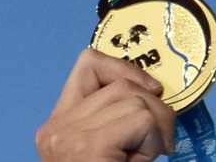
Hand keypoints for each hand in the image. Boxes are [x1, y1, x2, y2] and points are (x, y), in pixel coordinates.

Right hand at [36, 48, 175, 161]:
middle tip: (159, 143)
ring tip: (143, 158)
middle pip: (122, 85)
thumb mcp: (114, 143)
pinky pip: (142, 119)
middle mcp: (55, 127)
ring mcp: (67, 136)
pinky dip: (154, 142)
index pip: (88, 64)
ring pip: (136, 100)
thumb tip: (156, 89)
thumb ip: (120, 114)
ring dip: (155, 132)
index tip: (153, 90)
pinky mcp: (87, 146)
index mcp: (59, 124)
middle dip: (154, 110)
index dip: (126, 68)